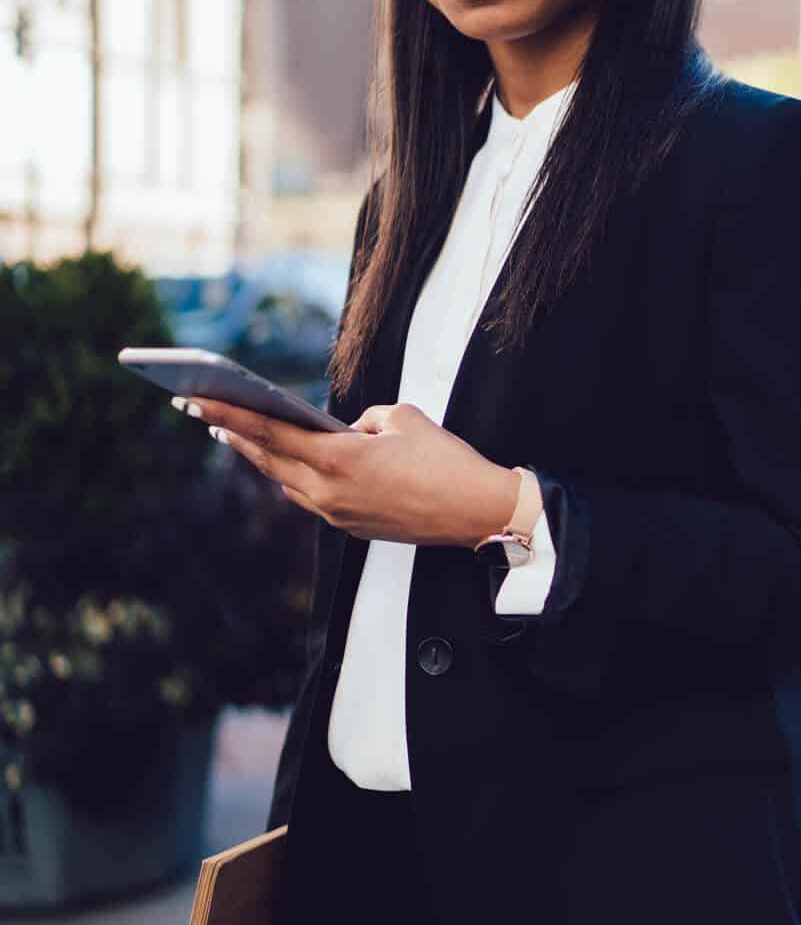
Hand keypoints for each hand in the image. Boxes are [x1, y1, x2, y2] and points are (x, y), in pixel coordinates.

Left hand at [176, 397, 518, 547]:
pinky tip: (288, 460)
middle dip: (231, 431)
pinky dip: (294, 475)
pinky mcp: (352, 526)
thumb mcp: (405, 419)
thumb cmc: (448, 461)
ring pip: (285, 481)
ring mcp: (337, 513)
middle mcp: (329, 491)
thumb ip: (365, 419)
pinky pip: (311, 496)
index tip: (195, 398)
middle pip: (267, 459)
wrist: (480, 512)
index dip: (229, 412)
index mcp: (339, 459)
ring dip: (261, 455)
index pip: (270, 431)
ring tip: (234, 432)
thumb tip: (350, 431)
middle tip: (198, 408)